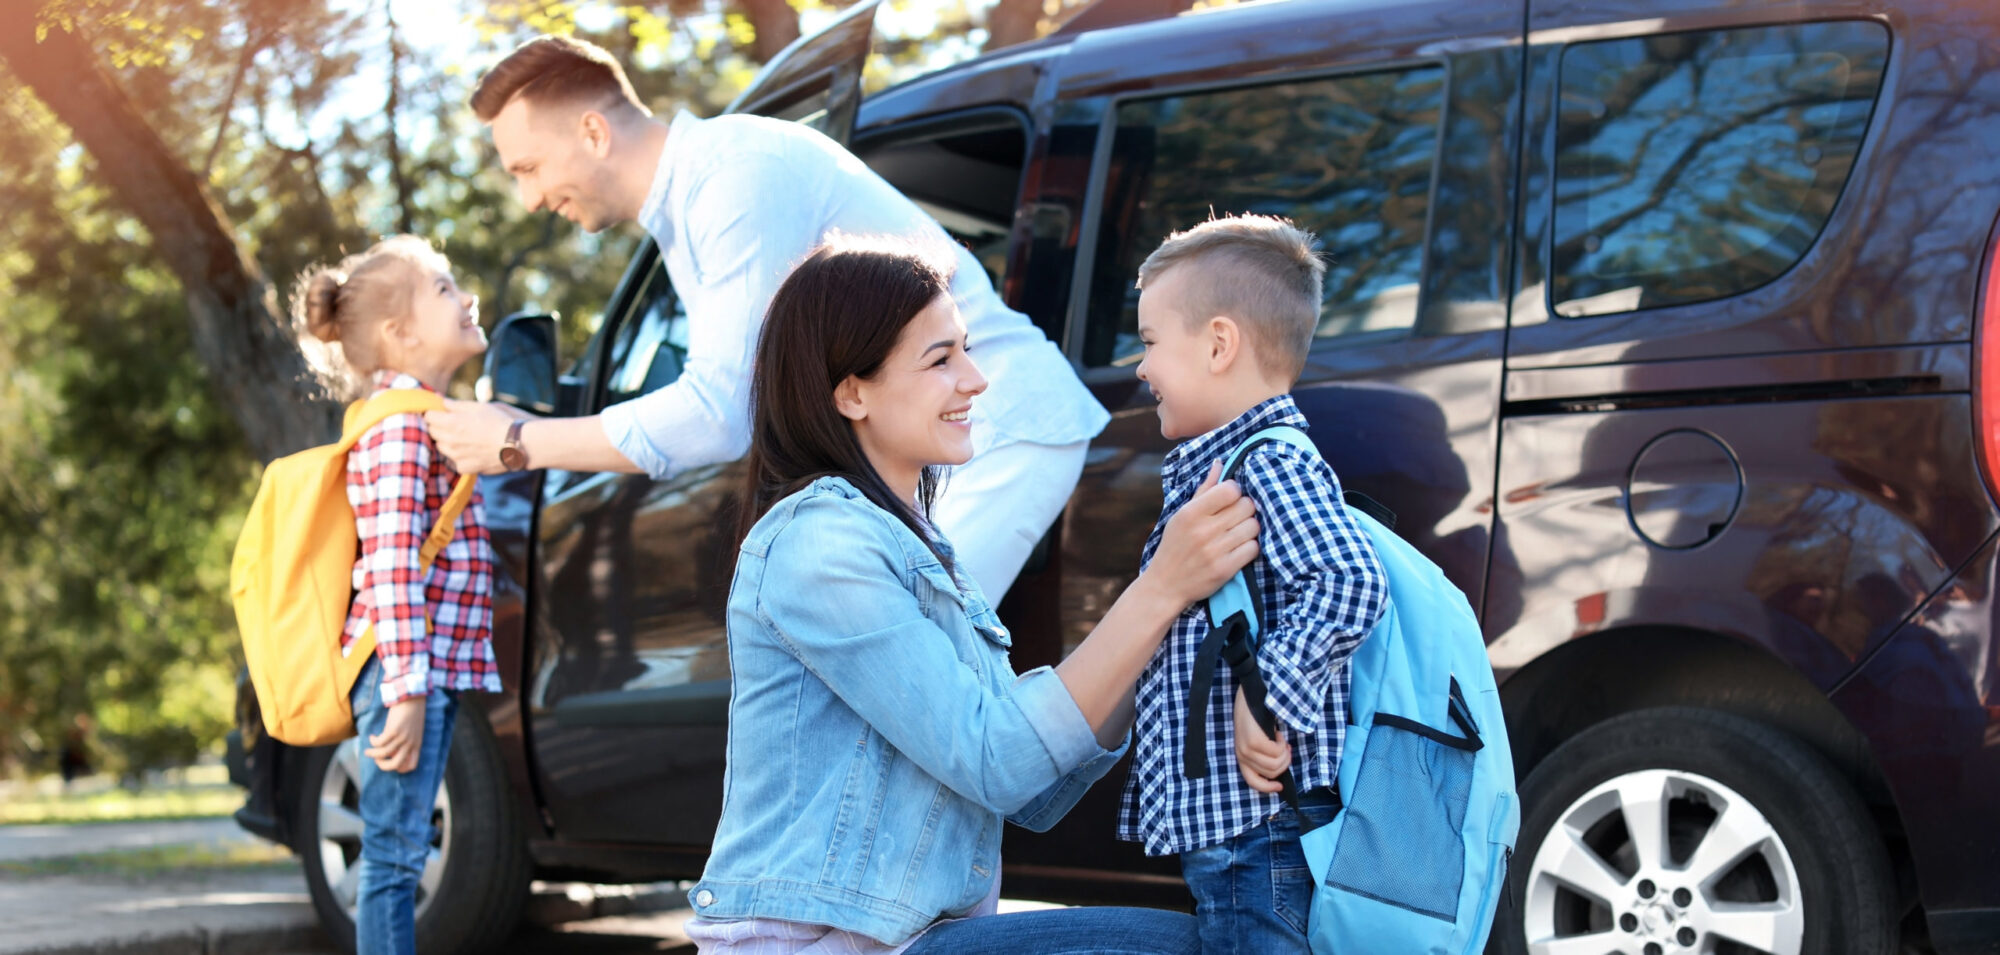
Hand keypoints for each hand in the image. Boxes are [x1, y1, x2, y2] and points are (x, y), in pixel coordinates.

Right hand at [365, 698, 425, 772]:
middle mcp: (410, 743)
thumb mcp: (413, 730)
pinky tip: (372, 736)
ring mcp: (402, 737)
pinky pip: (378, 742)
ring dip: (372, 754)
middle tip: (377, 760)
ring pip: (383, 754)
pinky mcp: (393, 730)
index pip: (412, 765)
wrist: (413, 697)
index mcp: (417, 745)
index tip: (391, 761)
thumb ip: (406, 741)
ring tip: (367, 751)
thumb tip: (392, 751)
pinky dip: (373, 741)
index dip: (400, 769)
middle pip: (395, 765)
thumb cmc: (412, 712)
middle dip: (383, 766)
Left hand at [424, 399, 523, 475]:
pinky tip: (471, 450)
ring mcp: (456, 456)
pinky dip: (458, 455)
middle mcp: (450, 441)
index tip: (440, 412)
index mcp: (452, 423)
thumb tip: (443, 402)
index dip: (434, 413)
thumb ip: (457, 405)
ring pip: (441, 447)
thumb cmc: (500, 422)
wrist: (517, 446)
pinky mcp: (464, 468)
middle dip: (438, 426)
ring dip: (447, 441)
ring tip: (463, 437)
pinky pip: (453, 460)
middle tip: (453, 424)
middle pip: (432, 432)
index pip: (428, 417)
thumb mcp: (480, 407)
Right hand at [1145, 461, 1259, 606]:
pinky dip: (1250, 547)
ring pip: (1253, 526)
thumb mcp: (1182, 515)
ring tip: (1238, 533)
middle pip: (1246, 506)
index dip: (1235, 492)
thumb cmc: (1175, 545)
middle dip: (1245, 509)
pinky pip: (1253, 548)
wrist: (1165, 585)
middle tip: (1236, 517)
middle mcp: (1203, 530)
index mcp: (1191, 513)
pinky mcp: (1225, 569)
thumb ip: (1204, 489)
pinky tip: (1239, 548)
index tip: (1229, 499)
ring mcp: (1215, 551)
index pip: (1230, 489)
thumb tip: (1220, 463)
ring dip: (1250, 528)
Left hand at [1234, 686, 1290, 794]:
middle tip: (1285, 747)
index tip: (1280, 786)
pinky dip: (1282, 743)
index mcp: (1241, 755)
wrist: (1250, 693)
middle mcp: (1242, 754)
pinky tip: (1277, 732)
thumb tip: (1281, 764)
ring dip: (1285, 752)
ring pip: (1276, 764)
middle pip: (1272, 772)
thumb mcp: (1256, 737)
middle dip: (1285, 761)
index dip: (1267, 788)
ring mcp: (1247, 748)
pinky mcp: (1254, 741)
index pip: (1252, 781)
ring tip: (1280, 739)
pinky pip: (1277, 752)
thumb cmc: (1254, 714)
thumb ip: (1263, 753)